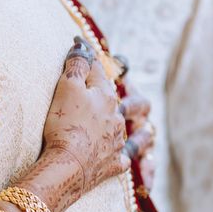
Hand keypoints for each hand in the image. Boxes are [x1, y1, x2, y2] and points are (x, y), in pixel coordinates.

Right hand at [34, 38, 155, 208]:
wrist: (69, 165)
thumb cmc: (65, 124)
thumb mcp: (66, 88)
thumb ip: (76, 66)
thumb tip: (82, 46)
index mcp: (105, 96)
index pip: (98, 72)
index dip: (89, 59)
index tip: (81, 47)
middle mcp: (116, 117)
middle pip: (126, 102)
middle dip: (131, 95)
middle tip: (131, 90)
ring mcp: (117, 141)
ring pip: (136, 132)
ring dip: (141, 128)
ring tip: (147, 127)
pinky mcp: (113, 164)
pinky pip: (126, 159)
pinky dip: (131, 159)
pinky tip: (138, 163)